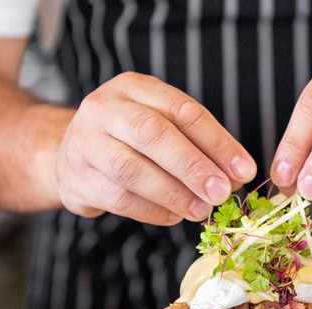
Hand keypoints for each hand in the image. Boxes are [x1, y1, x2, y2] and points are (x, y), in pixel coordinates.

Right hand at [55, 72, 255, 224]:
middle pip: (153, 134)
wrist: (67, 154)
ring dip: (175, 193)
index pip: (183, 110)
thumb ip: (197, 145)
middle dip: (194, 166)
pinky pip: (120, 199)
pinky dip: (154, 211)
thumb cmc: (129, 140)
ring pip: (133, 169)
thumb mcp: (161, 127)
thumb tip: (236, 176)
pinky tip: (175, 216)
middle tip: (223, 192)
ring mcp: (84, 142)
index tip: (244, 170)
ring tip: (202, 210)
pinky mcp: (77, 179)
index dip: (218, 142)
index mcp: (134, 88)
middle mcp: (105, 108)